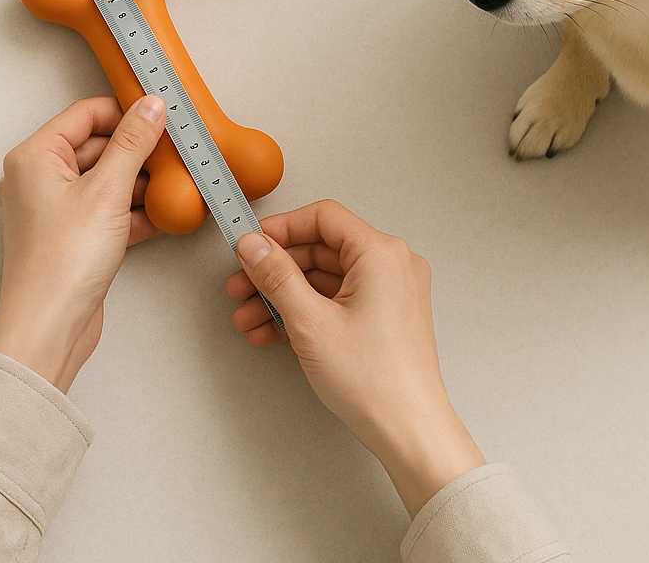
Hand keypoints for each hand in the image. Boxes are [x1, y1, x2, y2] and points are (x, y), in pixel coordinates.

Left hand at [0, 96, 165, 393]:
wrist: (52, 325)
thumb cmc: (59, 264)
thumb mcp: (108, 190)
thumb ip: (134, 143)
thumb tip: (150, 108)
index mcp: (35, 158)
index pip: (86, 114)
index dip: (125, 111)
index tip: (158, 113)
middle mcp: (40, 179)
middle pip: (100, 146)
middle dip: (139, 151)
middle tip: (173, 151)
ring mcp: (58, 208)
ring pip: (109, 179)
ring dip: (142, 182)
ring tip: (173, 184)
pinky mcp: (76, 234)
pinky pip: (112, 208)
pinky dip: (137, 209)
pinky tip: (163, 213)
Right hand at [226, 200, 484, 515]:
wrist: (408, 429)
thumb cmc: (373, 379)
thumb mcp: (310, 322)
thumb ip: (277, 276)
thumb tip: (254, 246)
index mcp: (381, 253)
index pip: (324, 218)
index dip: (282, 228)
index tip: (251, 244)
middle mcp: (391, 264)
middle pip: (322, 249)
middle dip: (276, 270)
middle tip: (240, 287)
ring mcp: (391, 290)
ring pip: (326, 279)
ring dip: (284, 296)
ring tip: (248, 318)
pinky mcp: (386, 314)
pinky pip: (339, 300)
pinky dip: (307, 311)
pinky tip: (272, 332)